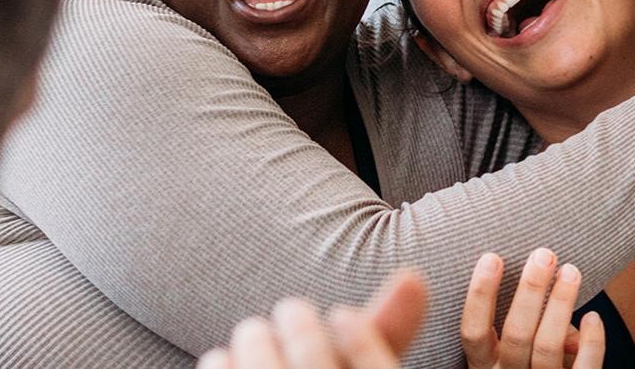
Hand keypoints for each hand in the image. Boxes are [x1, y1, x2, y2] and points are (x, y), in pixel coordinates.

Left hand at [199, 271, 426, 368]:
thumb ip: (386, 334)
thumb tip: (413, 275)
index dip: (365, 338)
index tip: (344, 314)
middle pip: (316, 367)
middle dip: (301, 326)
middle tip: (293, 310)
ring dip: (255, 339)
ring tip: (256, 333)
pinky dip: (221, 363)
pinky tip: (227, 360)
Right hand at [460, 250, 605, 368]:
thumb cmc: (527, 367)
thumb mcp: (510, 353)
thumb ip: (521, 324)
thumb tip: (542, 285)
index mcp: (484, 365)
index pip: (473, 331)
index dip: (480, 294)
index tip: (492, 257)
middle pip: (516, 333)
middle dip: (530, 289)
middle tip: (543, 255)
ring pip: (547, 345)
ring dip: (560, 303)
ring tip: (571, 271)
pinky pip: (584, 367)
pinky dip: (592, 341)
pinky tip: (593, 317)